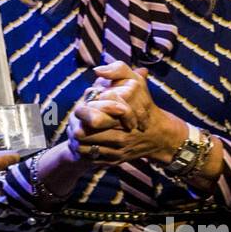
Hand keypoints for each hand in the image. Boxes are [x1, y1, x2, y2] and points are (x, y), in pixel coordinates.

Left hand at [68, 61, 185, 165]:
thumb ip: (119, 72)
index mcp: (122, 116)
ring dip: (77, 142)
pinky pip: (94, 159)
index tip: (78, 108)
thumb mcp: (136, 84)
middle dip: (74, 128)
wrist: (159, 136)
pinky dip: (85, 153)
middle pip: (85, 134)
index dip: (82, 113)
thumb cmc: (145, 107)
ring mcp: (118, 150)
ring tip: (73, 134)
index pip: (94, 117)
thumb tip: (98, 70)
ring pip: (87, 148)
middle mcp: (121, 136)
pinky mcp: (116, 161)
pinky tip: (81, 146)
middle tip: (71, 123)